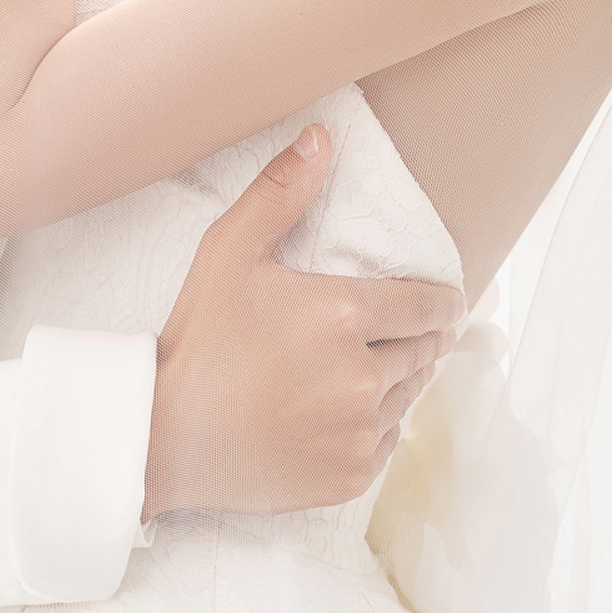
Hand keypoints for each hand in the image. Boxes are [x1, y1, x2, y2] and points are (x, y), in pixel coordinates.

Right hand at [142, 122, 462, 520]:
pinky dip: (376, 426)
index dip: (441, 302)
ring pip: (409, 396)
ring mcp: (358, 431)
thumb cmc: (198, 339)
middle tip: (408, 333)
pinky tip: (346, 413)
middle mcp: (362, 377)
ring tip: (373, 369)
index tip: (446, 303)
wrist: (166, 435)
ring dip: (401, 380)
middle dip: (420, 339)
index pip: (426, 305)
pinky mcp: (349, 475)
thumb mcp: (229, 252)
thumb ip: (280, 193)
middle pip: (423, 351)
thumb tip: (321, 137)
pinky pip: (388, 442)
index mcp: (343, 316)